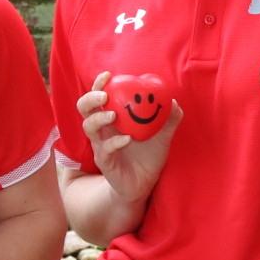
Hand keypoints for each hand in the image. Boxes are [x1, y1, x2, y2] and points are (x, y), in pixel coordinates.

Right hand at [78, 69, 179, 214]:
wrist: (144, 184)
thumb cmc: (149, 156)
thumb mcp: (163, 137)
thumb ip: (169, 120)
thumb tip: (174, 102)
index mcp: (112, 118)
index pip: (99, 97)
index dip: (99, 84)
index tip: (108, 75)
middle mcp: (102, 130)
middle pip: (85, 108)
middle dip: (90, 98)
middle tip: (104, 95)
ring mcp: (101, 145)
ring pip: (88, 127)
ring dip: (99, 118)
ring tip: (113, 115)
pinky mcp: (104, 161)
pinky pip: (104, 149)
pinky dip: (114, 142)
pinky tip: (127, 139)